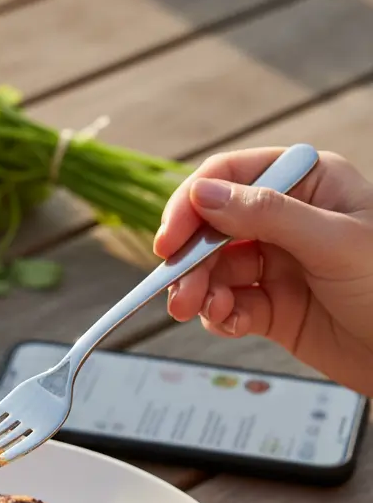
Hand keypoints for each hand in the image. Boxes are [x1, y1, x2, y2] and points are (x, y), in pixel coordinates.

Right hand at [155, 147, 372, 396]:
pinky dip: (219, 315)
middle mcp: (285, 220)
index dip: (192, 207)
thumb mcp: (333, 242)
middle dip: (190, 263)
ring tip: (198, 312)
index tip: (170, 242)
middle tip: (178, 293)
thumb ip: (266, 215)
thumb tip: (203, 195)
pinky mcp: (270, 306)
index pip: (230, 179)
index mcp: (307, 184)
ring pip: (212, 272)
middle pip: (211, 230)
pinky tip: (231, 323)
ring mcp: (275, 264)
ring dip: (198, 292)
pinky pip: (226, 305)